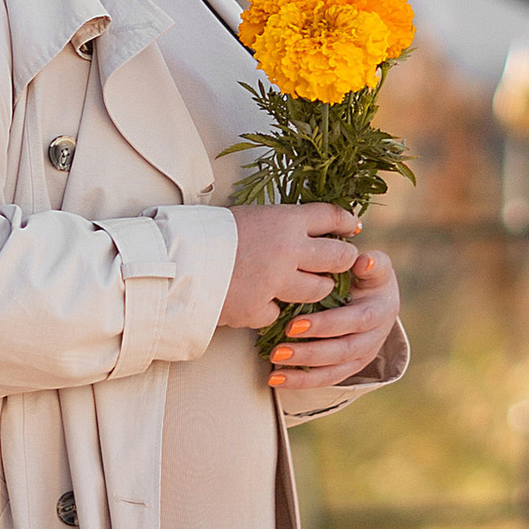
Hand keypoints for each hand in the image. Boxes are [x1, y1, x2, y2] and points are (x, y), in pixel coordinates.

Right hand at [219, 201, 361, 332]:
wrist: (176, 261)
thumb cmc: (207, 231)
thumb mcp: (248, 215)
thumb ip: (277, 224)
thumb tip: (299, 228)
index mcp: (285, 221)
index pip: (330, 217)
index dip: (345, 221)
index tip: (352, 226)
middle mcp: (289, 251)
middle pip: (339, 257)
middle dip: (342, 260)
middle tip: (337, 262)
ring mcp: (277, 283)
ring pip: (319, 290)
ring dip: (315, 288)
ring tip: (301, 284)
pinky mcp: (260, 309)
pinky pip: (281, 312)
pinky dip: (272, 309)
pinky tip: (259, 300)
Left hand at [268, 244, 401, 399]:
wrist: (375, 300)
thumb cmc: (367, 277)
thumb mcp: (375, 267)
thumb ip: (372, 263)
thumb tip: (362, 261)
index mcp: (382, 311)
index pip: (357, 321)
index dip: (327, 325)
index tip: (294, 324)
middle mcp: (375, 338)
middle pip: (344, 350)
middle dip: (310, 352)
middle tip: (278, 349)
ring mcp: (363, 356)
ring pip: (334, 370)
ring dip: (303, 371)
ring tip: (275, 363)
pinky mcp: (349, 369)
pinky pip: (325, 380)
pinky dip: (300, 381)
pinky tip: (276, 379)